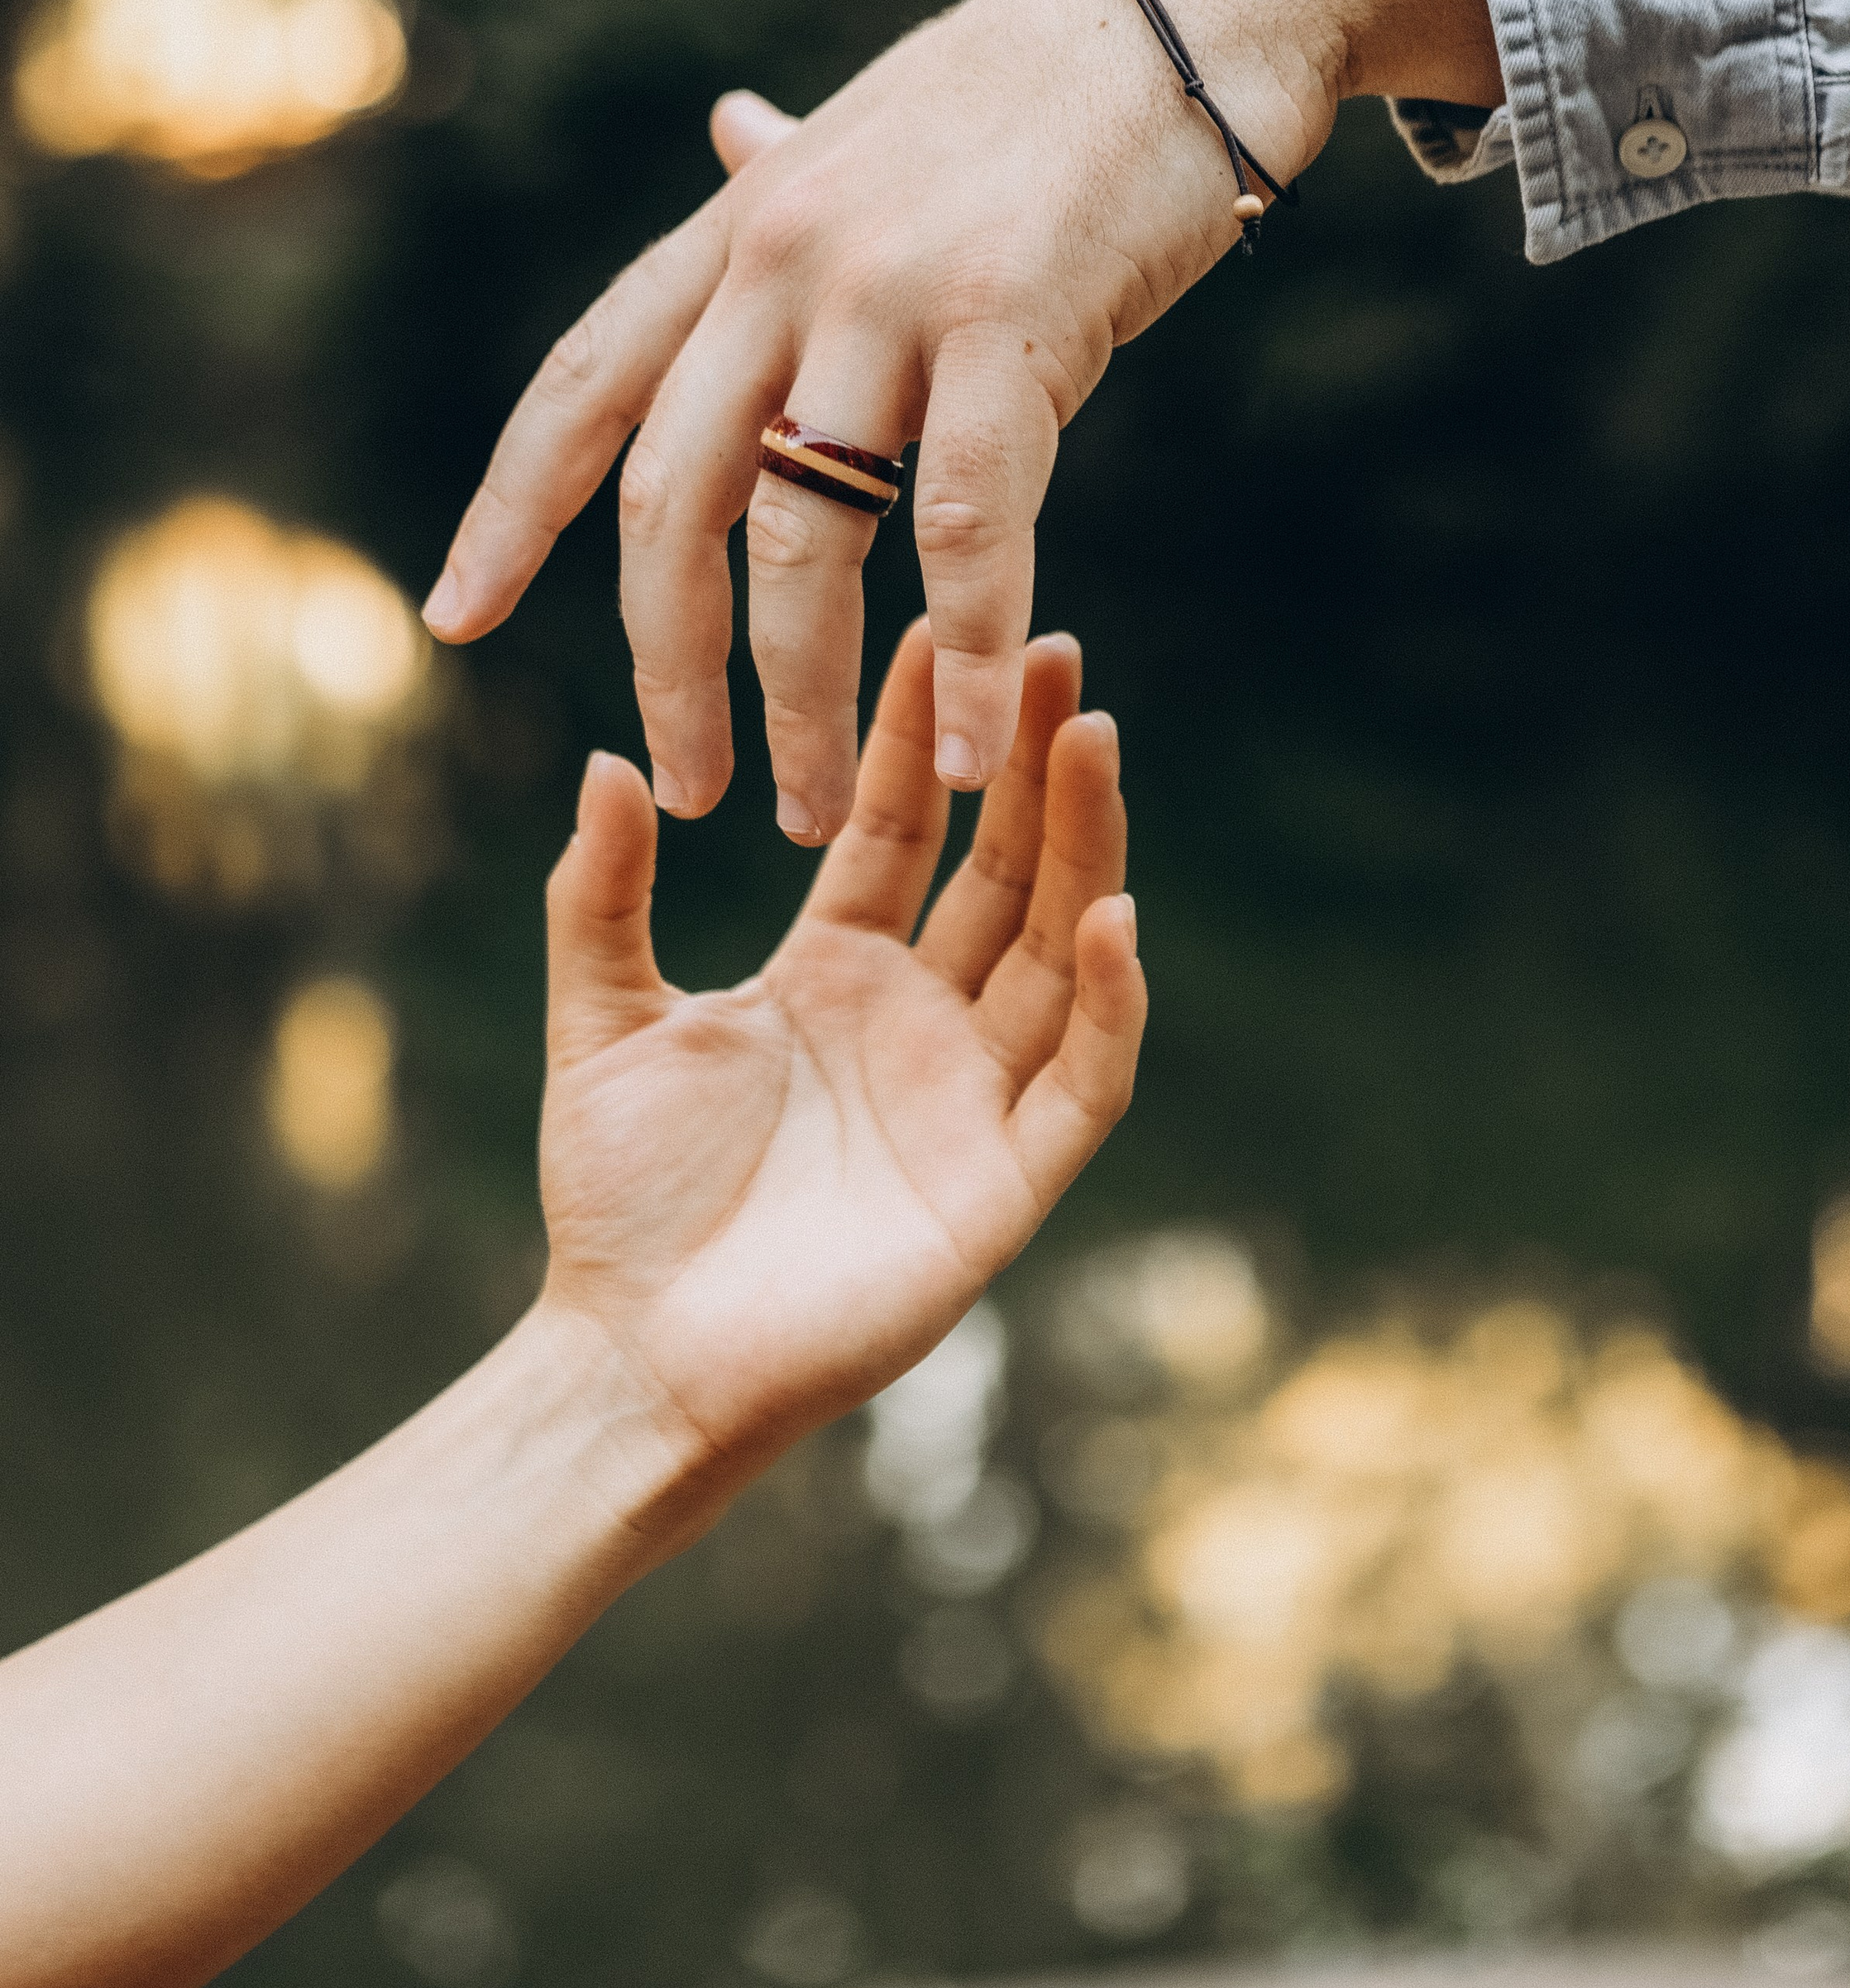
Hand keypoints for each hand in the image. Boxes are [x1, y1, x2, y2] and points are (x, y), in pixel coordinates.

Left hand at [426, 0, 1495, 838]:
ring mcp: (889, 287)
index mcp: (741, 226)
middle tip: (684, 789)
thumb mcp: (884, 129)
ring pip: (804, 535)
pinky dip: (958, 649)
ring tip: (812, 806)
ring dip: (798, 696)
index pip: (583, 385)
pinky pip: (963, 523)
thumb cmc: (1049, 81)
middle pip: (671, 499)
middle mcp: (783, 257)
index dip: (508, 510)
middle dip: (663, 663)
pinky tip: (962, 744)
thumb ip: (792, 178)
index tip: (452, 619)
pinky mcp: (1012, 320)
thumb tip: (725, 125)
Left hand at [539, 618, 1145, 1539]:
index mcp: (833, 976)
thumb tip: (607, 758)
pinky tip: (1111, 913)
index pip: (903, 833)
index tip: (939, 635)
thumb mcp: (600, 1021)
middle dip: (1027, 763)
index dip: (922, 741)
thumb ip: (601, 897)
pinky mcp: (1004, 1183)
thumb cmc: (619, 1205)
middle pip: (1000, 870)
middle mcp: (920, 1023)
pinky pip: (1081, 1079)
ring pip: (1055, 948)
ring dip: (1082, 844)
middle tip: (1049, 649)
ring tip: (1091, 735)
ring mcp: (971, 1099)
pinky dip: (1107, 1000)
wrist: (636, 1352)